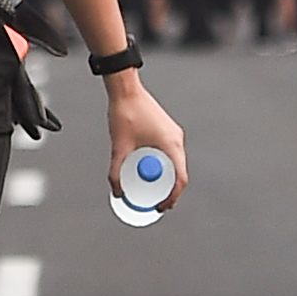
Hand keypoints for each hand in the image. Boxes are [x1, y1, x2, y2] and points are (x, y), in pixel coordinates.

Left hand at [105, 72, 187, 199]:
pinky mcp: (166, 130)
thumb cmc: (126, 111)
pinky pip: (168, 153)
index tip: (162, 206)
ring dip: (164, 177)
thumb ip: (116, 172)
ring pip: (174, 162)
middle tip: (156, 201)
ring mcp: (172, 133)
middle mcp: (176, 139)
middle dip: (168, 190)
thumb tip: (117, 190)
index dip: (173, 197)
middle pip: (179, 172)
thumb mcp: (118, 147)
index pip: (180, 179)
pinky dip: (161, 165)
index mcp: (171, 144)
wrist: (125, 89)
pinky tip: (147, 169)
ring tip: (151, 187)